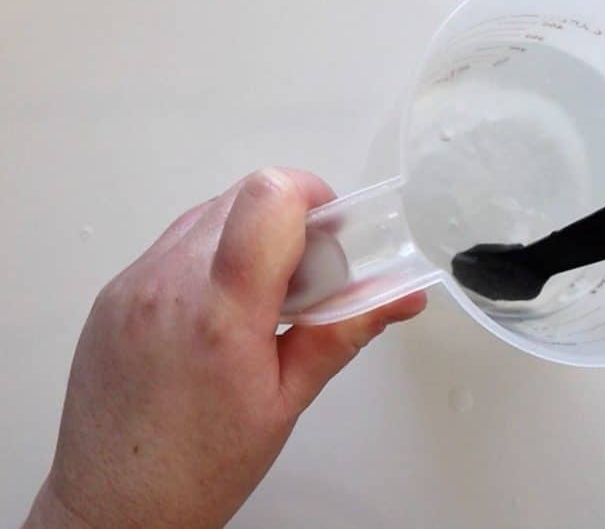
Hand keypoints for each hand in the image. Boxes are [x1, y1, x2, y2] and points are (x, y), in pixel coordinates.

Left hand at [24, 168, 425, 527]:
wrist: (114, 503)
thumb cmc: (196, 468)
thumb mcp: (287, 400)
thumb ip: (345, 332)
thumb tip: (400, 297)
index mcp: (220, 314)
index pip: (268, 200)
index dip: (312, 196)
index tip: (330, 232)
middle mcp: (168, 285)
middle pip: (243, 196)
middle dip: (289, 220)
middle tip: (305, 279)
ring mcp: (133, 283)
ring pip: (209, 213)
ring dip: (249, 235)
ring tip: (262, 300)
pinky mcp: (114, 291)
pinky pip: (174, 242)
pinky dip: (211, 255)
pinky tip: (221, 310)